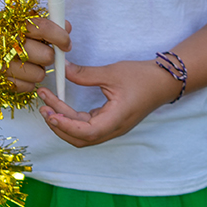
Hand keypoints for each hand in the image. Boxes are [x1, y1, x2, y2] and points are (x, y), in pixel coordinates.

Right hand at [0, 16, 70, 93]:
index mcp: (16, 24)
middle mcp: (9, 43)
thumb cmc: (2, 30)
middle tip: (42, 52)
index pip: (44, 28)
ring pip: (39, 75)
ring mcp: (2, 64)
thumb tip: (67, 27)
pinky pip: (27, 87)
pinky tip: (19, 71)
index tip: (66, 43)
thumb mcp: (21, 20)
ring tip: (28, 62)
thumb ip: (45, 23)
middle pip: (46, 56)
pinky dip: (27, 81)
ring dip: (38, 70)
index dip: (61, 36)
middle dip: (49, 55)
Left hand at [37, 58, 178, 147]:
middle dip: (59, 124)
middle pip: (80, 137)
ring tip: (47, 105)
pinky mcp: (110, 121)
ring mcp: (112, 127)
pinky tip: (61, 106)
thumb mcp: (112, 73)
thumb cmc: (142, 77)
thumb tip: (63, 70)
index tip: (50, 113)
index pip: (87, 132)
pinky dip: (72, 119)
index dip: (66, 126)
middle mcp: (113, 128)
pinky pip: (87, 126)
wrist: (164, 81)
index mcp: (116, 120)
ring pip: (82, 133)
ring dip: (64, 121)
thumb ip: (85, 74)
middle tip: (43, 106)